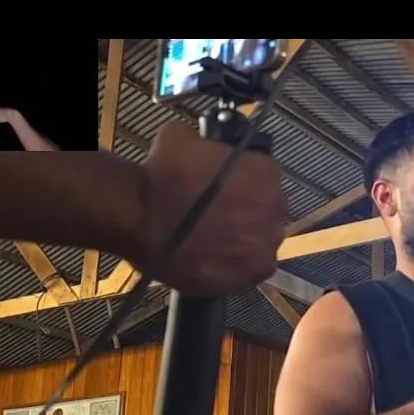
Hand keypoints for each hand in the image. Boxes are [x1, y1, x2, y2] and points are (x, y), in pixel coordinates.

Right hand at [134, 122, 287, 295]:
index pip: (265, 178)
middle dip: (246, 214)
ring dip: (241, 242)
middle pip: (266, 212)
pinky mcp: (252, 276)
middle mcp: (275, 209)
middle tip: (216, 217)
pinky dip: (233, 267)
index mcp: (267, 173)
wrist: (138, 215)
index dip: (243, 185)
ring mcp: (265, 245)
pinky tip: (213, 262)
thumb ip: (207, 145)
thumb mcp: (184, 138)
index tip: (225, 191)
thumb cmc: (161, 172)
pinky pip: (248, 271)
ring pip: (259, 243)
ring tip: (212, 242)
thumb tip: (202, 149)